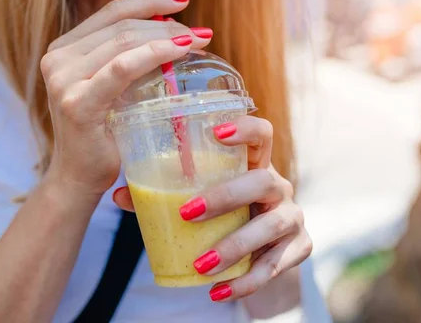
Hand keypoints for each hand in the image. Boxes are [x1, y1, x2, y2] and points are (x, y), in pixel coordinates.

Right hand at [41, 0, 211, 197]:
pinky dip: (155, 54)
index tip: (182, 0)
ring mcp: (62, 79)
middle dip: (165, 23)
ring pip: (123, 42)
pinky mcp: (76, 102)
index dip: (149, 1)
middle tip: (200, 33)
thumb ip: (126, 60)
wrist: (79, 178)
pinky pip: (122, 68)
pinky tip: (181, 51)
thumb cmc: (103, 135)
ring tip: (198, 41)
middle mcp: (57, 59)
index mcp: (64, 50)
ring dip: (166, 37)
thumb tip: (174, 32)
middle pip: (120, 25)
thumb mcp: (111, 88)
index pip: (110, 13)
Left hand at [179, 116, 311, 301]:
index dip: (244, 129)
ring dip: (234, 246)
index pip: (261, 134)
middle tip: (188, 213)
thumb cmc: (226, 215)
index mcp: (255, 165)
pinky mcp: (300, 247)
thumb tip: (120, 195)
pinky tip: (219, 291)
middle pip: (263, 181)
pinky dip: (247, 281)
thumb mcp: (202, 200)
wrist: (262, 251)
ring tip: (201, 265)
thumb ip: (161, 196)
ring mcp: (292, 216)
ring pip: (271, 226)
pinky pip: (276, 265)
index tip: (217, 132)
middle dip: (225, 196)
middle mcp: (279, 186)